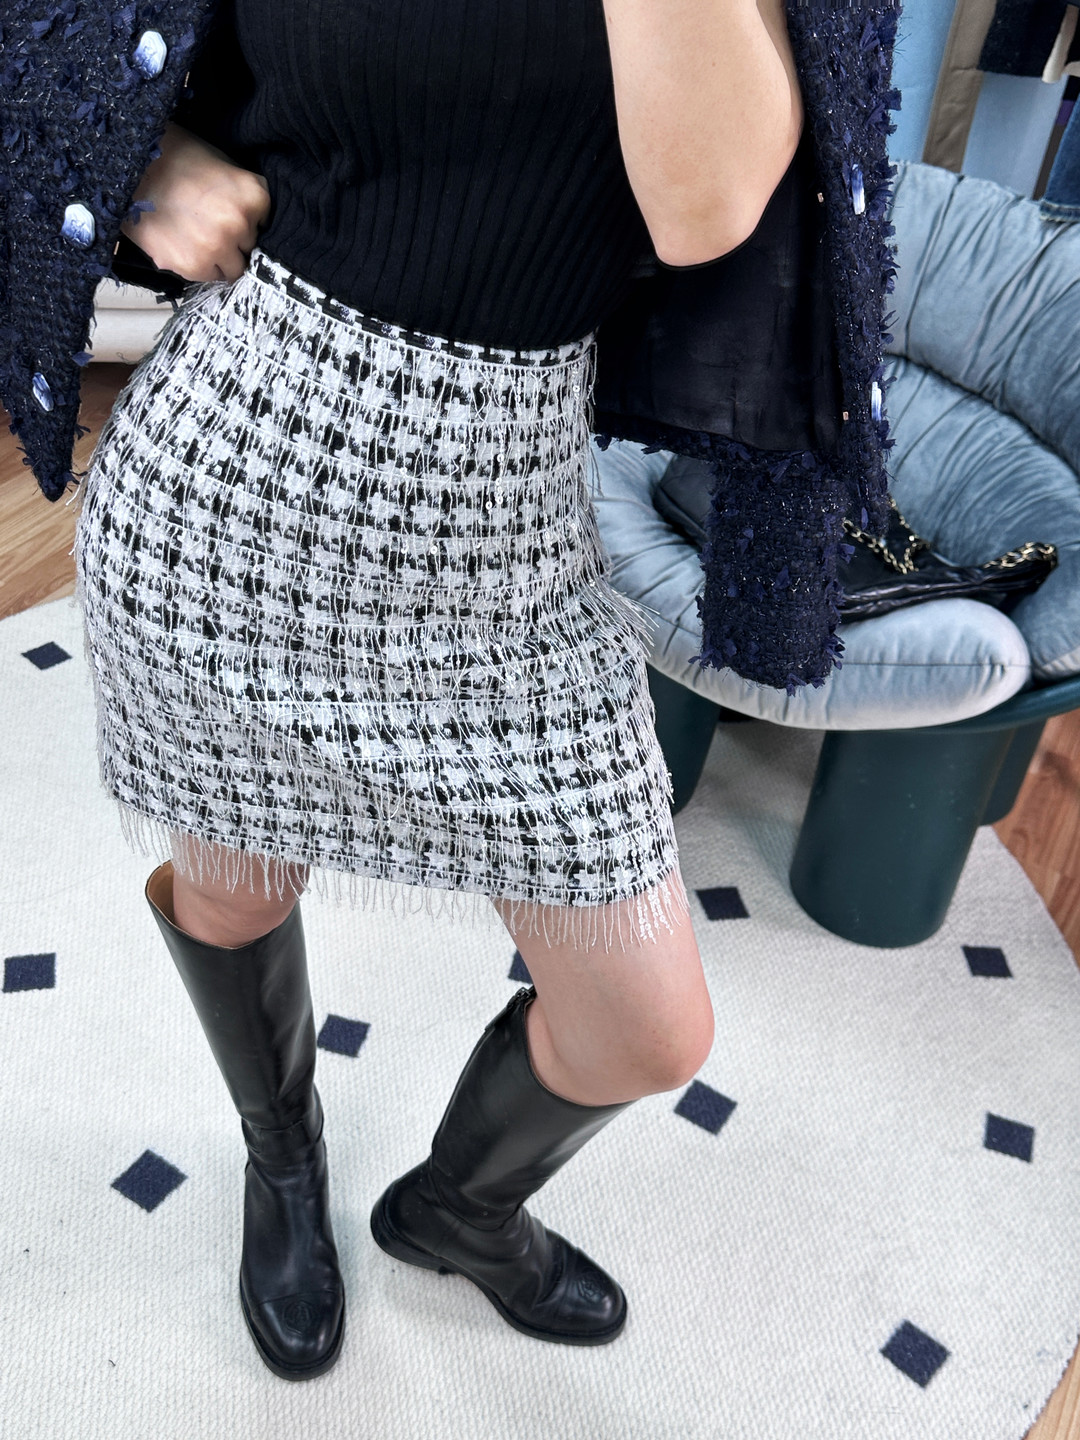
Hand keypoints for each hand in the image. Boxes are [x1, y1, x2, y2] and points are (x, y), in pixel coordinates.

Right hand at [118, 121, 270, 282]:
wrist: (127, 166)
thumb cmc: (172, 158)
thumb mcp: (219, 163)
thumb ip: (240, 196)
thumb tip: (252, 223)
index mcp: (253, 196)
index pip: (262, 223)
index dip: (244, 219)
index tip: (224, 210)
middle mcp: (240, 224)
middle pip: (248, 247)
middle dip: (231, 239)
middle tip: (204, 222)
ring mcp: (218, 247)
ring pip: (232, 268)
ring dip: (217, 258)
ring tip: (192, 235)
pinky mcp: (194, 266)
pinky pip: (208, 276)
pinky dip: (196, 264)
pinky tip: (179, 242)